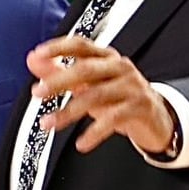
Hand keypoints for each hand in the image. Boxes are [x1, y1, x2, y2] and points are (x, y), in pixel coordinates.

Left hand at [27, 36, 174, 153]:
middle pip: (86, 69)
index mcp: (105, 57)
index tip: (38, 54)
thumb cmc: (117, 97)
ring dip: (69, 112)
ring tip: (49, 124)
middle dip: (59, 81)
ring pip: (96, 95)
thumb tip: (32, 59)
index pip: (80, 45)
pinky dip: (95, 133)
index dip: (58, 48)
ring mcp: (132, 86)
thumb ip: (59, 71)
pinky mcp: (140, 107)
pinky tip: (81, 144)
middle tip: (38, 93)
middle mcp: (119, 67)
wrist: (156, 117)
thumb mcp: (87, 84)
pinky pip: (114, 119)